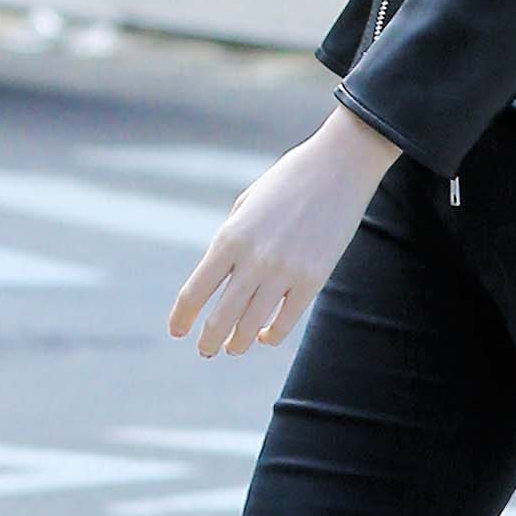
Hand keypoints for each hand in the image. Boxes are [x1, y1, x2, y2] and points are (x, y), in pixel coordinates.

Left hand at [170, 107, 399, 357]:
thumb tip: (222, 277)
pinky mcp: (313, 279)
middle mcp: (254, 259)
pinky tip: (266, 336)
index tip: (177, 331)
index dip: (182, 318)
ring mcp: (284, 271)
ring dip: (237, 344)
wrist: (338, 166)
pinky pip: (286, 321)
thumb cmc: (288, 181)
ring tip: (233, 348)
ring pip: (251, 326)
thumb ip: (231, 241)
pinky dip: (272, 335)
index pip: (195, 292)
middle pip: (220, 317)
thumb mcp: (246, 205)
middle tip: (205, 349)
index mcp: (230, 237)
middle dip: (208, 341)